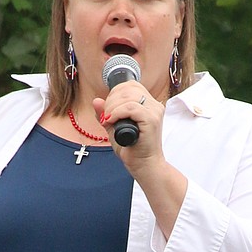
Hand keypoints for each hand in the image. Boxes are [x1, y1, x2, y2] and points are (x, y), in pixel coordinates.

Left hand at [94, 83, 187, 237]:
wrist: (145, 166)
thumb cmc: (133, 149)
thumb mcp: (114, 128)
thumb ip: (106, 114)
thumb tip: (96, 101)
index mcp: (148, 104)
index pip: (131, 85)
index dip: (115, 92)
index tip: (108, 108)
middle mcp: (154, 105)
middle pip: (128, 88)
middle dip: (111, 100)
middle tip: (106, 117)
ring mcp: (154, 111)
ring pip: (129, 96)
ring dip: (112, 108)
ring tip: (109, 121)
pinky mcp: (152, 120)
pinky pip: (131, 108)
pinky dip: (117, 113)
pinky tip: (112, 122)